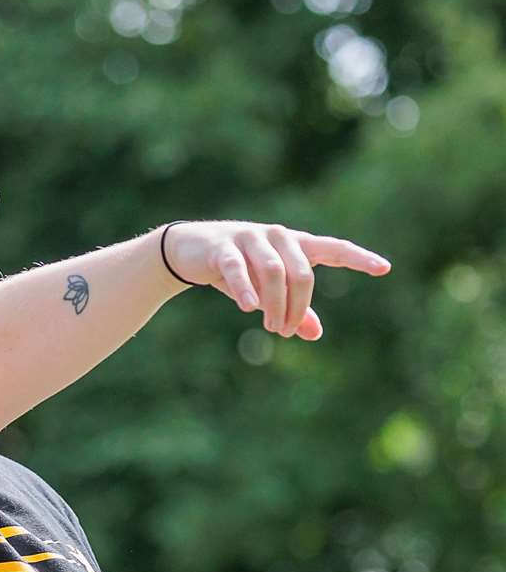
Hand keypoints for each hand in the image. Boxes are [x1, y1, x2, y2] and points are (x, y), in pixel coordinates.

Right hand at [164, 221, 389, 339]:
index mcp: (294, 244)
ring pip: (273, 271)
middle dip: (298, 306)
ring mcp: (249, 239)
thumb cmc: (235, 271)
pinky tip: (249, 308)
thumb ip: (291, 308)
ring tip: (272, 328)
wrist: (188, 252)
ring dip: (275, 304)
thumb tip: (315, 334)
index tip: (384, 269)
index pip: (332, 248)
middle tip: (286, 332)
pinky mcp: (223, 248)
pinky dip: (245, 288)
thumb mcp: (266, 291)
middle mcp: (278, 236)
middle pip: (301, 271)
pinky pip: (238, 269)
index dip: (358, 258)